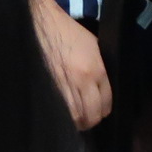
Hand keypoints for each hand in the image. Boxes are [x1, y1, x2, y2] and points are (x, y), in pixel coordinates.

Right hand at [30, 0, 112, 129]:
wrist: (45, 28)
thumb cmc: (69, 35)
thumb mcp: (94, 48)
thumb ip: (100, 70)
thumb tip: (101, 89)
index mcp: (96, 70)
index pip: (106, 102)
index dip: (105, 109)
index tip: (100, 111)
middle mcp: (82, 83)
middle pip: (92, 115)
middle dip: (92, 120)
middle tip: (88, 119)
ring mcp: (64, 89)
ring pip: (76, 119)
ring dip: (78, 123)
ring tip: (76, 121)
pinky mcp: (49, 92)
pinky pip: (60, 114)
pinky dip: (64, 119)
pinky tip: (63, 117)